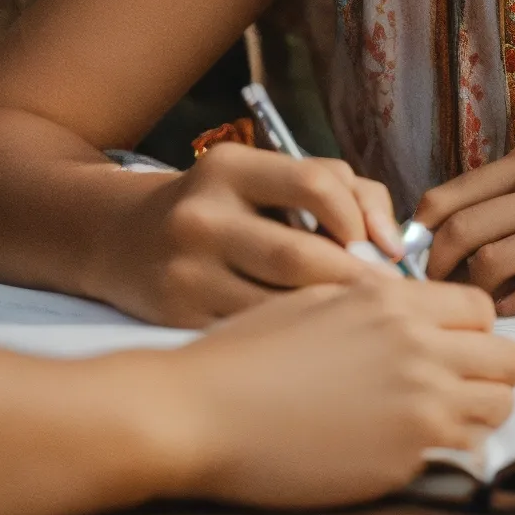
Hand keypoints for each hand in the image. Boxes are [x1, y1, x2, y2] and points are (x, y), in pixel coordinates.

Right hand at [89, 144, 406, 326]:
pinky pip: (257, 334)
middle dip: (356, 282)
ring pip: (281, 303)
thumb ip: (339, 190)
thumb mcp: (266, 178)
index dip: (361, 218)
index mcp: (230, 169)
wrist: (123, 241)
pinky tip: (320, 345)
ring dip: (332, 316)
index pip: (316, 183)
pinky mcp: (180, 319)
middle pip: (301, 255)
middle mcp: (203, 216)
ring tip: (364, 322)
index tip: (384, 250)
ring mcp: (187, 271)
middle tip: (391, 302)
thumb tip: (391, 243)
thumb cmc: (223, 207)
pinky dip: (297, 340)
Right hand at [171, 280, 514, 507]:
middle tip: (454, 388)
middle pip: (509, 358)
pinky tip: (404, 450)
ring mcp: (418, 405)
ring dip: (477, 414)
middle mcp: (419, 347)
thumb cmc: (245, 353)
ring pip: (499, 407)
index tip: (449, 348)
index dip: (471, 330)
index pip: (482, 309)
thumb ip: (378, 303)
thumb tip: (413, 310)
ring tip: (436, 422)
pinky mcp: (405, 458)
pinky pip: (462, 452)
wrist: (202, 413)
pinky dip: (448, 452)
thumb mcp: (316, 301)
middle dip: (490, 372)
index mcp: (395, 302)